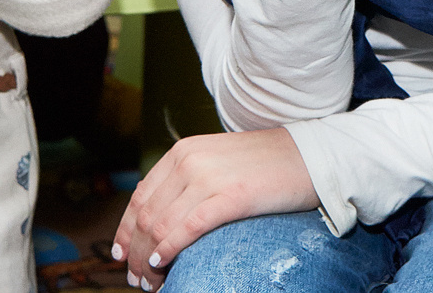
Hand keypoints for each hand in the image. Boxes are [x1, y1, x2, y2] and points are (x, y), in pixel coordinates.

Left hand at [112, 127, 319, 287]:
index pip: (140, 197)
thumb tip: (160, 218)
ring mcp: (209, 178)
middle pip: (146, 216)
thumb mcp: (217, 161)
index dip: (125, 231)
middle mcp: (190, 161)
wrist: (311, 156)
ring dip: (149, 261)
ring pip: (161, 227)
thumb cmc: (267, 164)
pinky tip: (164, 264)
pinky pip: (187, 229)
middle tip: (136, 279)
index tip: (121, 255)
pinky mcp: (231, 197)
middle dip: (134, 254)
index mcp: (183, 151)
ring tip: (152, 283)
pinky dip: (169, 251)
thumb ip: (187, 181)